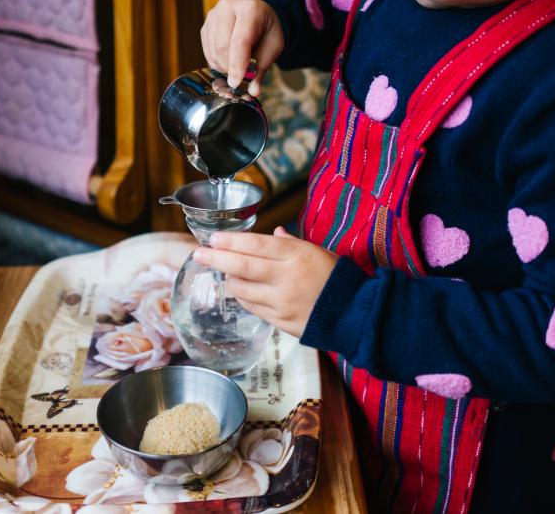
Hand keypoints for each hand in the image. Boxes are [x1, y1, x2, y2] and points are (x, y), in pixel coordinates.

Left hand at [193, 226, 337, 336]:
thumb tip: (274, 233)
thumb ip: (290, 243)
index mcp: (296, 255)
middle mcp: (286, 278)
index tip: (212, 238)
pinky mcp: (281, 322)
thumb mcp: (317, 250)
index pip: (255, 245)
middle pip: (242, 267)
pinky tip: (243, 291)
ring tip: (226, 273)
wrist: (355, 313)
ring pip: (242, 290)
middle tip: (199, 254)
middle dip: (216, 259)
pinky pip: (252, 308)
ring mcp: (282, 302)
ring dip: (230, 280)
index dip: (231, 241)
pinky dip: (244, 297)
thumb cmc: (335, 277)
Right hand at [200, 0, 284, 96]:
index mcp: (249, 9)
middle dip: (230, 68)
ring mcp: (213, 15)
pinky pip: (207, 51)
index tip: (236, 83)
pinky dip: (216, 62)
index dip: (237, 65)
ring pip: (212, 51)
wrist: (257, 12)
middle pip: (222, 47)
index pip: (239, 41)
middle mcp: (227, 7)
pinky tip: (228, 60)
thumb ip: (262, 68)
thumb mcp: (273, 46)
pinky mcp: (205, 25)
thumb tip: (253, 91)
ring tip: (236, 67)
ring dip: (223, 67)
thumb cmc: (266, 29)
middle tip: (239, 78)